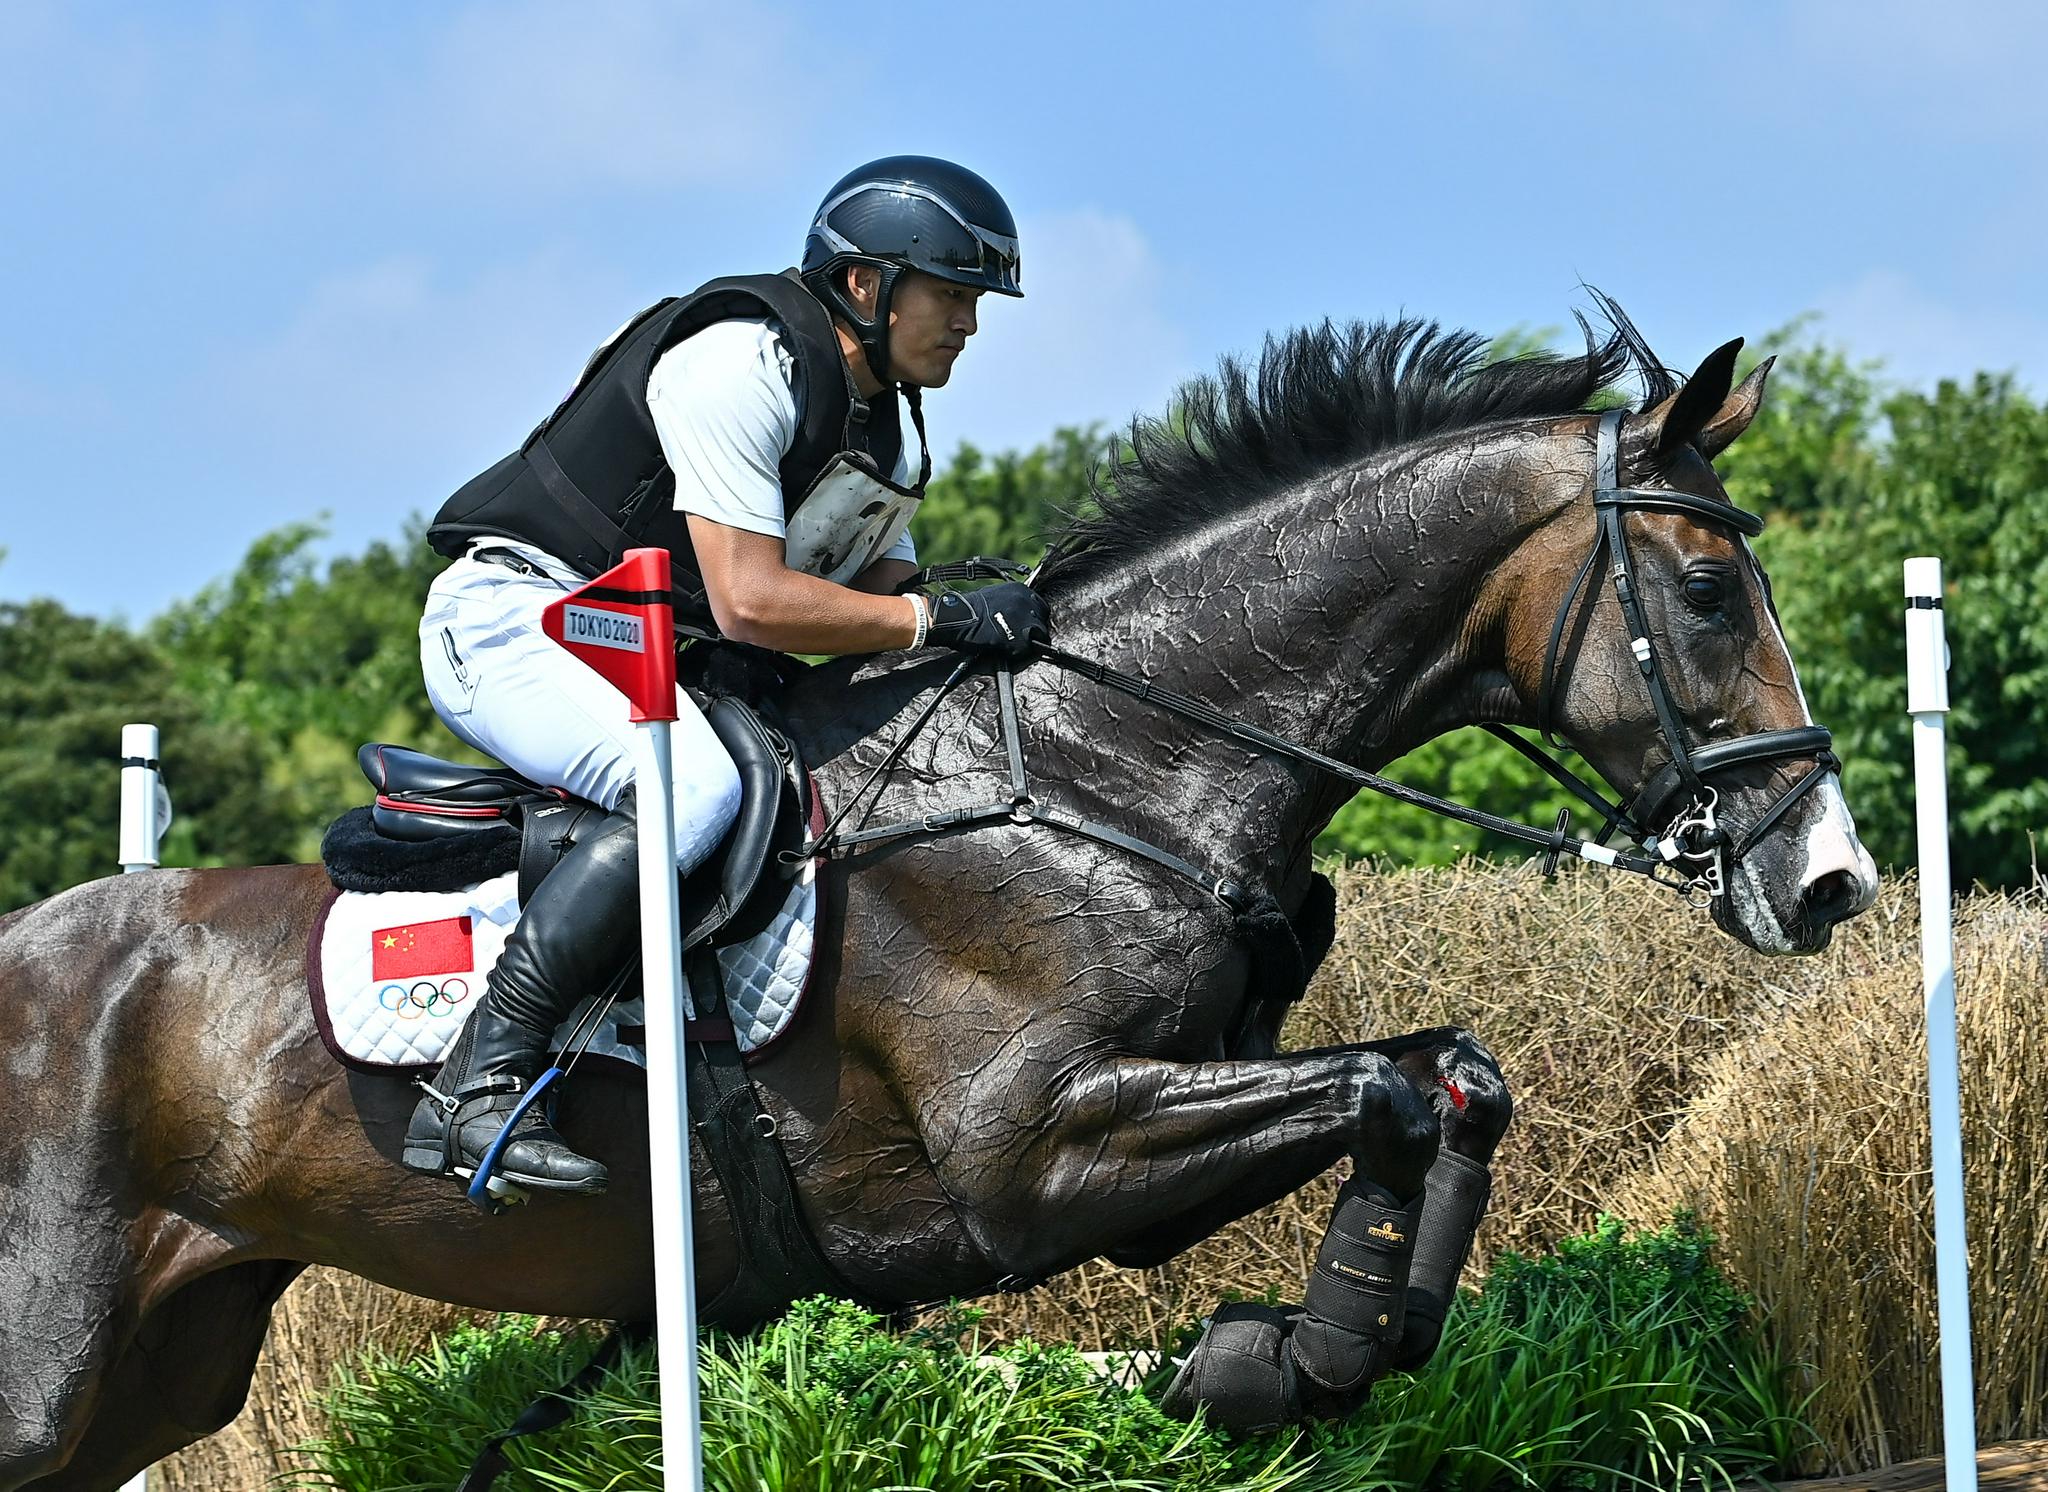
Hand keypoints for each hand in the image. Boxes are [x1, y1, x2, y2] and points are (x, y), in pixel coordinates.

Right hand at [925, 582, 1050, 659]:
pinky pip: (1029, 648)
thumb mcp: (995, 595)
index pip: (1039, 605)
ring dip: (1028, 640)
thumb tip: (1019, 611)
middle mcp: (1027, 602)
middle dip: (1033, 627)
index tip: (1026, 623)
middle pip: (1042, 619)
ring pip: (1039, 634)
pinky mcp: (1022, 638)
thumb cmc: (969, 608)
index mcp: (1021, 589)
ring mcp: (1026, 619)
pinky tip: (1007, 650)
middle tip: (1019, 635)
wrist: (957, 618)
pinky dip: (1019, 651)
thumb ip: (1011, 601)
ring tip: (1013, 644)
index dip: (1033, 616)